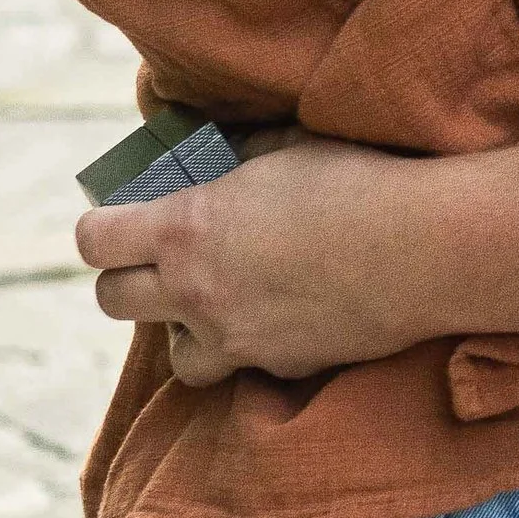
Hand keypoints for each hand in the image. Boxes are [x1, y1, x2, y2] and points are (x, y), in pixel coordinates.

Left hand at [75, 134, 404, 389]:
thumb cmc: (356, 182)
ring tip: (216, 304)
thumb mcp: (283, 148)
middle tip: (160, 262)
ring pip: (173, 355)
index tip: (118, 220)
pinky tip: (282, 318)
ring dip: (182, 329)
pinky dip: (249, 348)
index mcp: (186, 228)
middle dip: (127, 280)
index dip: (99, 228)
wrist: (424, 248)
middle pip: (112, 301)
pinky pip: (243, 367)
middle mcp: (196, 291)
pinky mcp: (280, 369)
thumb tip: (218, 159)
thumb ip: (235, 159)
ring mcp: (236, 339)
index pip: (94, 240)